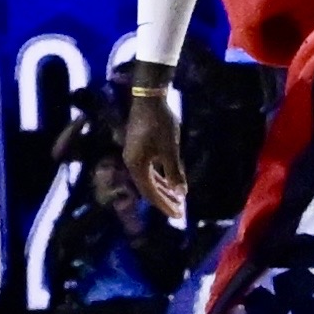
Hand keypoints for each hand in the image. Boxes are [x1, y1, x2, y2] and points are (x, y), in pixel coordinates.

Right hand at [122, 79, 186, 221]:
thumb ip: (174, 172)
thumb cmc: (160, 124)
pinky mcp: (139, 149)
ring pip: (149, 179)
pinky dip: (161, 178)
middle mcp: (132, 163)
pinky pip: (150, 170)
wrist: (149, 98)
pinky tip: (171, 182)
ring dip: (163, 190)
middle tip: (180, 212)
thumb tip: (180, 193)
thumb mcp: (170, 149)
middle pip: (148, 189)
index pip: (150, 193)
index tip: (178, 216)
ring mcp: (135, 156)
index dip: (164, 205)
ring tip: (178, 200)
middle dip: (165, 200)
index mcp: (137, 166)